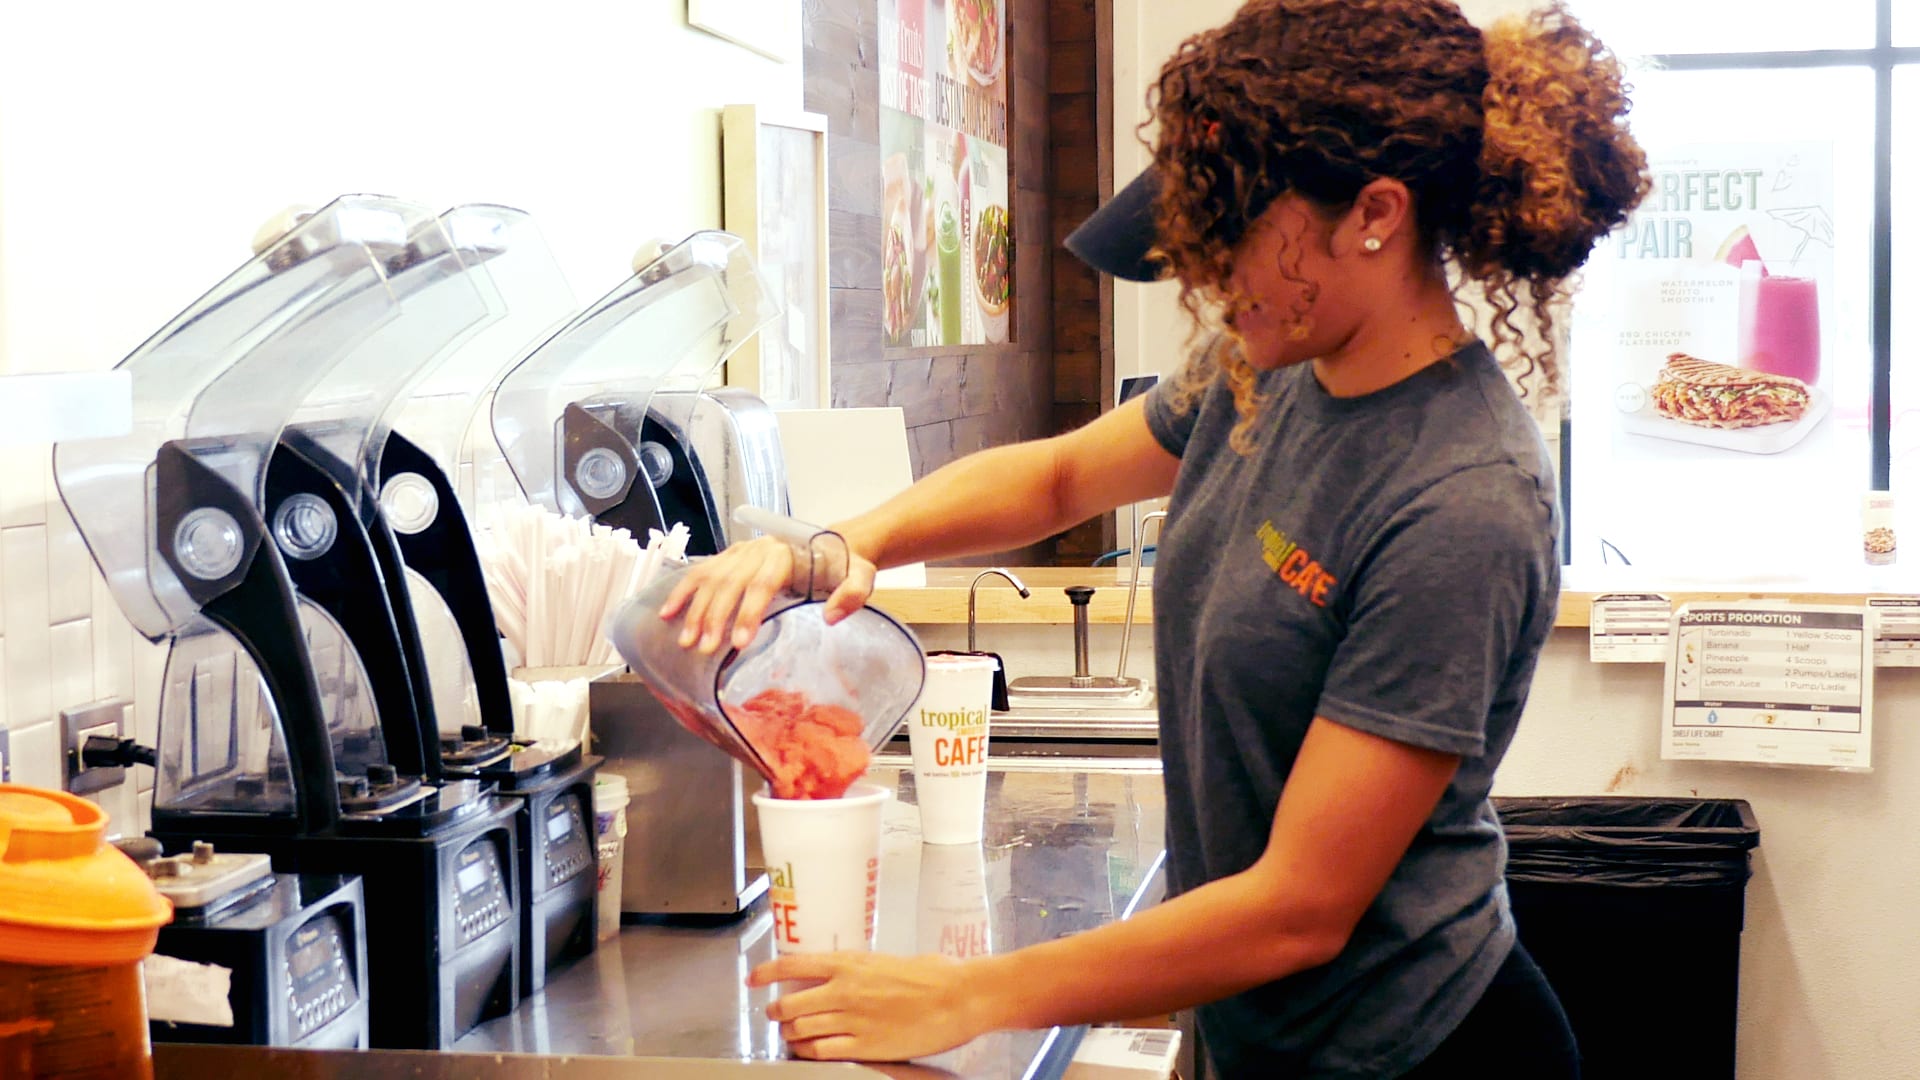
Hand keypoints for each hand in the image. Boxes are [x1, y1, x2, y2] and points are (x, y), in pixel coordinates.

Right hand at [658, 537, 877, 653]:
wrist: (828, 544)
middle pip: (730, 584)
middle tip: (707, 649)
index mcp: (787, 554)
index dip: (748, 613)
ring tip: (688, 642)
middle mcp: (758, 550)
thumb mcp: (861, 574)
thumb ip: (854, 592)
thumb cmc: (841, 565)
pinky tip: (667, 614)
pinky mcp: (729, 557)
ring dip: (696, 610)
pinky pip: (700, 572)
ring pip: (711, 580)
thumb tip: (830, 615)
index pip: (762, 584)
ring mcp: (740, 552)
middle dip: (716, 618)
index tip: (738, 643)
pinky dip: (682, 592)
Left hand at [748, 951, 992, 1061]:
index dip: (766, 973)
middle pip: (789, 1004)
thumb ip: (861, 968)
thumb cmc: (935, 975)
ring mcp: (853, 1020)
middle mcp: (844, 990)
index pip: (793, 965)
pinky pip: (820, 1052)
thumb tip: (847, 973)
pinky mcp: (865, 1046)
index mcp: (850, 963)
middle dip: (777, 1013)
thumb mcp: (889, 961)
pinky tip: (809, 1051)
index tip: (753, 979)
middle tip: (776, 1016)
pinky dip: (808, 1052)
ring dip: (791, 1035)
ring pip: (800, 1030)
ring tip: (793, 1036)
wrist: (959, 997)